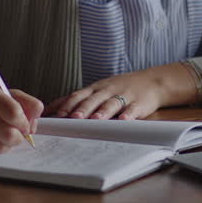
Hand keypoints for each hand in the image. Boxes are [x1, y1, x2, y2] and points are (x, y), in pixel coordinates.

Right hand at [0, 84, 42, 152]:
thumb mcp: (4, 94)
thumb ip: (25, 104)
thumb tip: (33, 124)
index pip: (14, 111)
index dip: (25, 122)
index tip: (26, 124)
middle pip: (9, 133)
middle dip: (19, 137)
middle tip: (19, 133)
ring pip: (1, 146)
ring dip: (9, 144)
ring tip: (6, 137)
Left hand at [46, 63, 196, 120]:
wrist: (152, 82)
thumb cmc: (119, 88)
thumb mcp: (97, 90)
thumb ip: (76, 99)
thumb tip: (50, 109)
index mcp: (96, 88)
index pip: (79, 95)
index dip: (68, 105)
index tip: (56, 115)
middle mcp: (108, 90)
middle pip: (93, 99)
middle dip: (82, 109)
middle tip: (73, 118)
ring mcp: (124, 95)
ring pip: (111, 103)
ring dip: (103, 111)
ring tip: (96, 120)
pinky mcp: (139, 103)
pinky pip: (133, 109)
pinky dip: (128, 114)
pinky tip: (124, 120)